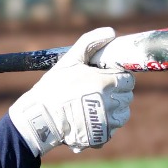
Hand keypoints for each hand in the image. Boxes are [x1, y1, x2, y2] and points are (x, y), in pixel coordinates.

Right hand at [6, 26, 133, 154]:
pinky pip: (113, 129)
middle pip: (127, 96)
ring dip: (113, 110)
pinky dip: (105, 126)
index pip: (128, 79)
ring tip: (94, 107)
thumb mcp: (70, 60)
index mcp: (106, 82)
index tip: (106, 79)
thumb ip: (90, 42)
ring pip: (123, 114)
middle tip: (97, 92)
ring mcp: (106, 122)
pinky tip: (90, 120)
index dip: (118, 78)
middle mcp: (110, 103)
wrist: (39, 118)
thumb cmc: (53, 87)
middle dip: (116, 93)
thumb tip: (111, 32)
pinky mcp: (101, 136)